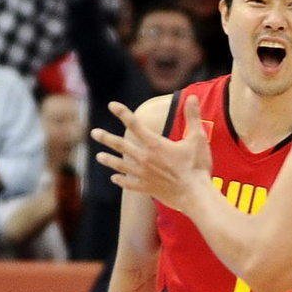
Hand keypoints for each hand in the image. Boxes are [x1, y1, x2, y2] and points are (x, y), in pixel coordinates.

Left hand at [92, 97, 212, 211]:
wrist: (195, 195)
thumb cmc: (197, 166)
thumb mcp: (197, 138)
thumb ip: (192, 117)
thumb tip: (191, 97)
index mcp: (155, 144)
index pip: (135, 124)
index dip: (122, 113)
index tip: (112, 105)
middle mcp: (145, 158)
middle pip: (121, 145)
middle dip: (106, 138)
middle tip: (94, 133)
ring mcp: (144, 175)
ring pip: (120, 165)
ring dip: (108, 160)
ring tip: (99, 157)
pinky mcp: (147, 188)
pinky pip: (129, 183)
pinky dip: (120, 180)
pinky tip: (114, 178)